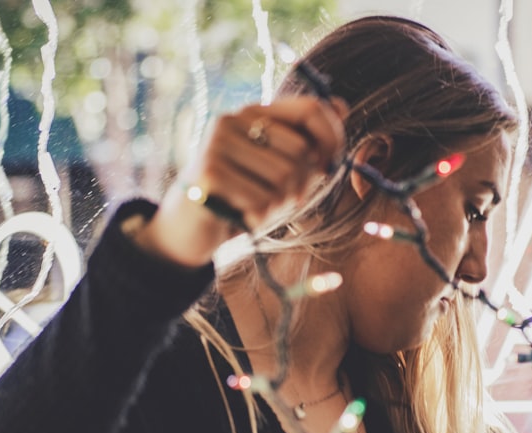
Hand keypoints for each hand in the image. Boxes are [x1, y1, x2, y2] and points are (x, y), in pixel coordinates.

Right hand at [133, 95, 347, 267]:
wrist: (190, 228)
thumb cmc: (243, 196)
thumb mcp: (280, 168)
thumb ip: (307, 141)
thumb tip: (341, 105)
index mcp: (253, 113)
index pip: (310, 109)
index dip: (332, 139)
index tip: (327, 167)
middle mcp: (233, 120)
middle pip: (302, 152)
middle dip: (301, 186)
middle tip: (279, 199)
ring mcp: (216, 144)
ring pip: (285, 179)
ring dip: (279, 205)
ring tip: (257, 207)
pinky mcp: (208, 173)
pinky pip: (262, 200)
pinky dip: (260, 218)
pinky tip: (243, 217)